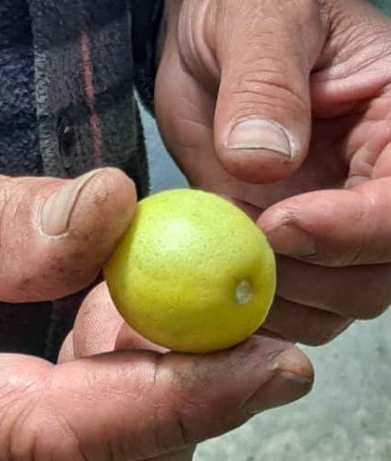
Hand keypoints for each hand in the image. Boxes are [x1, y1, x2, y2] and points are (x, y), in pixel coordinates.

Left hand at [158, 0, 390, 344]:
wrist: (209, 42)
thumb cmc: (244, 9)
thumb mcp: (257, 20)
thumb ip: (266, 83)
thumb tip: (266, 160)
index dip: (354, 228)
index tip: (279, 222)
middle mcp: (378, 180)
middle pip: (383, 270)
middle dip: (315, 273)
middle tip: (239, 243)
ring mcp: (336, 221)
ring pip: (344, 300)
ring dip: (282, 300)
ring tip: (222, 260)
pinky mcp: (292, 245)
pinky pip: (295, 304)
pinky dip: (256, 309)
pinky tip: (213, 284)